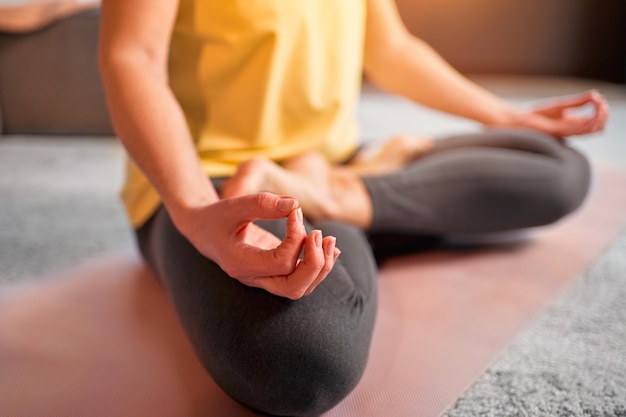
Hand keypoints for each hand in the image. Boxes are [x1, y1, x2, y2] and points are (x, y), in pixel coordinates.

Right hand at [172, 192, 338, 298]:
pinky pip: (300, 279)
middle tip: (320, 235)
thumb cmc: (218, 215)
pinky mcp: (273, 273)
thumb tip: (295, 204)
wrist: (204, 229)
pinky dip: (319, 267)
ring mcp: (264, 279)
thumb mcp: (235, 205)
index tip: (294, 213)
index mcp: (240, 263)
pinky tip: (330, 248)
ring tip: (330, 240)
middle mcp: (253, 277)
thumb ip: (262, 203)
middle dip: (314, 264)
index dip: (296, 239)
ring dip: (321, 267)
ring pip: (300, 288)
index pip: (281, 263)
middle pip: (293, 288)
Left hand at [511, 90, 608, 137]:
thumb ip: (577, 101)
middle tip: (601, 101)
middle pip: (596, 127)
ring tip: (599, 103)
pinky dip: (588, 119)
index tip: (600, 97)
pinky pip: (578, 128)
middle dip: (603, 114)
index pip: (594, 122)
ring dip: (599, 116)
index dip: (601, 112)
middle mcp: (571, 130)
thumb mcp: (560, 105)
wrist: (518, 120)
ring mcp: (565, 132)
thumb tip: (595, 94)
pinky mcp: (558, 131)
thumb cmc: (536, 114)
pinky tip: (590, 109)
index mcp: (572, 124)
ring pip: (591, 129)